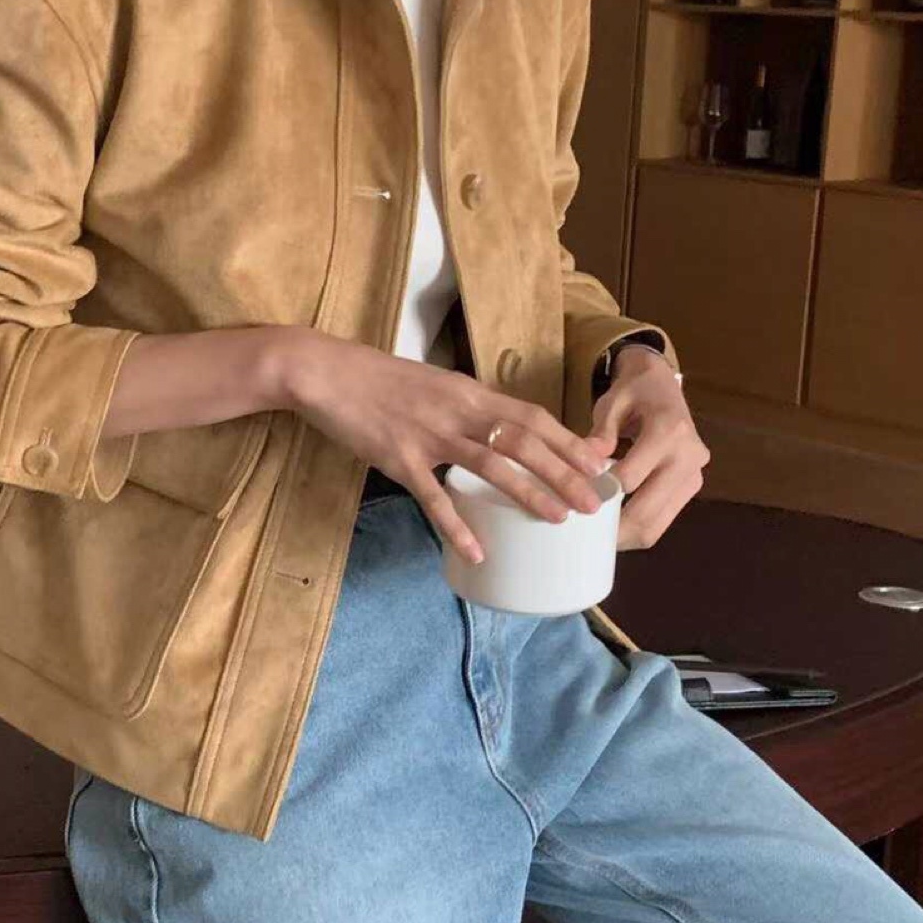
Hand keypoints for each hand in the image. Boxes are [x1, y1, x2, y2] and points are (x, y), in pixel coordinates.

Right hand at [275, 327, 612, 563]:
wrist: (325, 371)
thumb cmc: (378, 381)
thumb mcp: (433, 385)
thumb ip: (466, 407)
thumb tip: (498, 434)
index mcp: (469, 392)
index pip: (531, 416)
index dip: (567, 441)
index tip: (598, 464)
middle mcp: (458, 410)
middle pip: (524, 441)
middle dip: (564, 473)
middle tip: (593, 503)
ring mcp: (429, 434)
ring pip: (491, 465)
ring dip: (529, 492)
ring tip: (557, 519)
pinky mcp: (398, 457)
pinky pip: (433, 497)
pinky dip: (456, 526)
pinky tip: (476, 551)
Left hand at [588, 346, 708, 550]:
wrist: (664, 385)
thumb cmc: (635, 391)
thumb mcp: (612, 403)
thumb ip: (600, 434)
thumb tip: (584, 464)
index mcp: (668, 431)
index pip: (630, 478)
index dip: (601, 495)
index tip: (574, 504)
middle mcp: (688, 456)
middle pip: (647, 511)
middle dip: (613, 530)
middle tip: (583, 538)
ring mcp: (694, 474)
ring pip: (658, 524)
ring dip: (627, 536)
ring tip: (598, 538)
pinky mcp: (692, 486)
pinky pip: (664, 519)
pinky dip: (639, 529)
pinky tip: (616, 528)